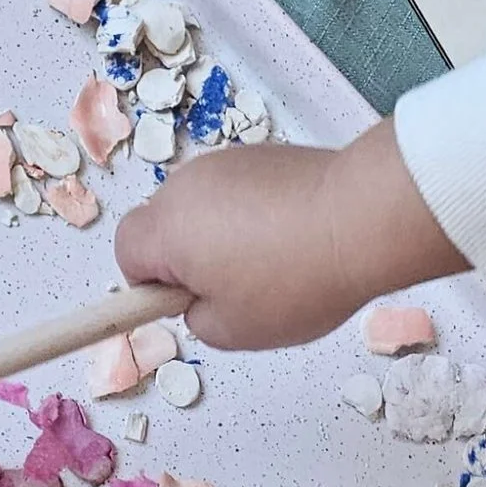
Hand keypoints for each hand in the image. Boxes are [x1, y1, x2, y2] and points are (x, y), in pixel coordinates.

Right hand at [112, 120, 465, 351]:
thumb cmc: (294, 282)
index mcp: (167, 227)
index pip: (125, 251)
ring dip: (220, 238)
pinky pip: (237, 192)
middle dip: (186, 260)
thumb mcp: (233, 331)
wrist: (359, 220)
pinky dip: (251, 216)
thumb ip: (196, 319)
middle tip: (234, 292)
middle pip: (162, 225)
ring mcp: (225, 163)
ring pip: (201, 208)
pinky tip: (289, 240)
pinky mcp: (260, 155)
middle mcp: (187, 184)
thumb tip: (197, 300)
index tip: (182, 304)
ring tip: (271, 267)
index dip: (146, 285)